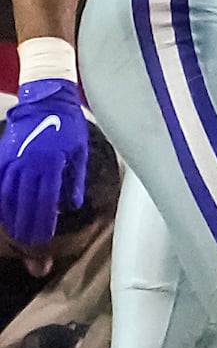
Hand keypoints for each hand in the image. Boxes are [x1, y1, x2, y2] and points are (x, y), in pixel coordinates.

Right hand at [0, 79, 88, 249]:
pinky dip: (1, 201)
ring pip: (7, 197)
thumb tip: (70, 206)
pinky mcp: (2, 156)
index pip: (45, 203)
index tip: (42, 242)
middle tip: (28, 247)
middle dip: (25, 228)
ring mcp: (12, 160)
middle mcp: (28, 164)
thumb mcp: (79, 153)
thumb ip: (73, 181)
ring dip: (10, 219)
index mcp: (50, 164)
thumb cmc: (67, 126)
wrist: (45, 100)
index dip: (42, 224)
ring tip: (15, 236)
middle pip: (24, 204)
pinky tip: (3, 214)